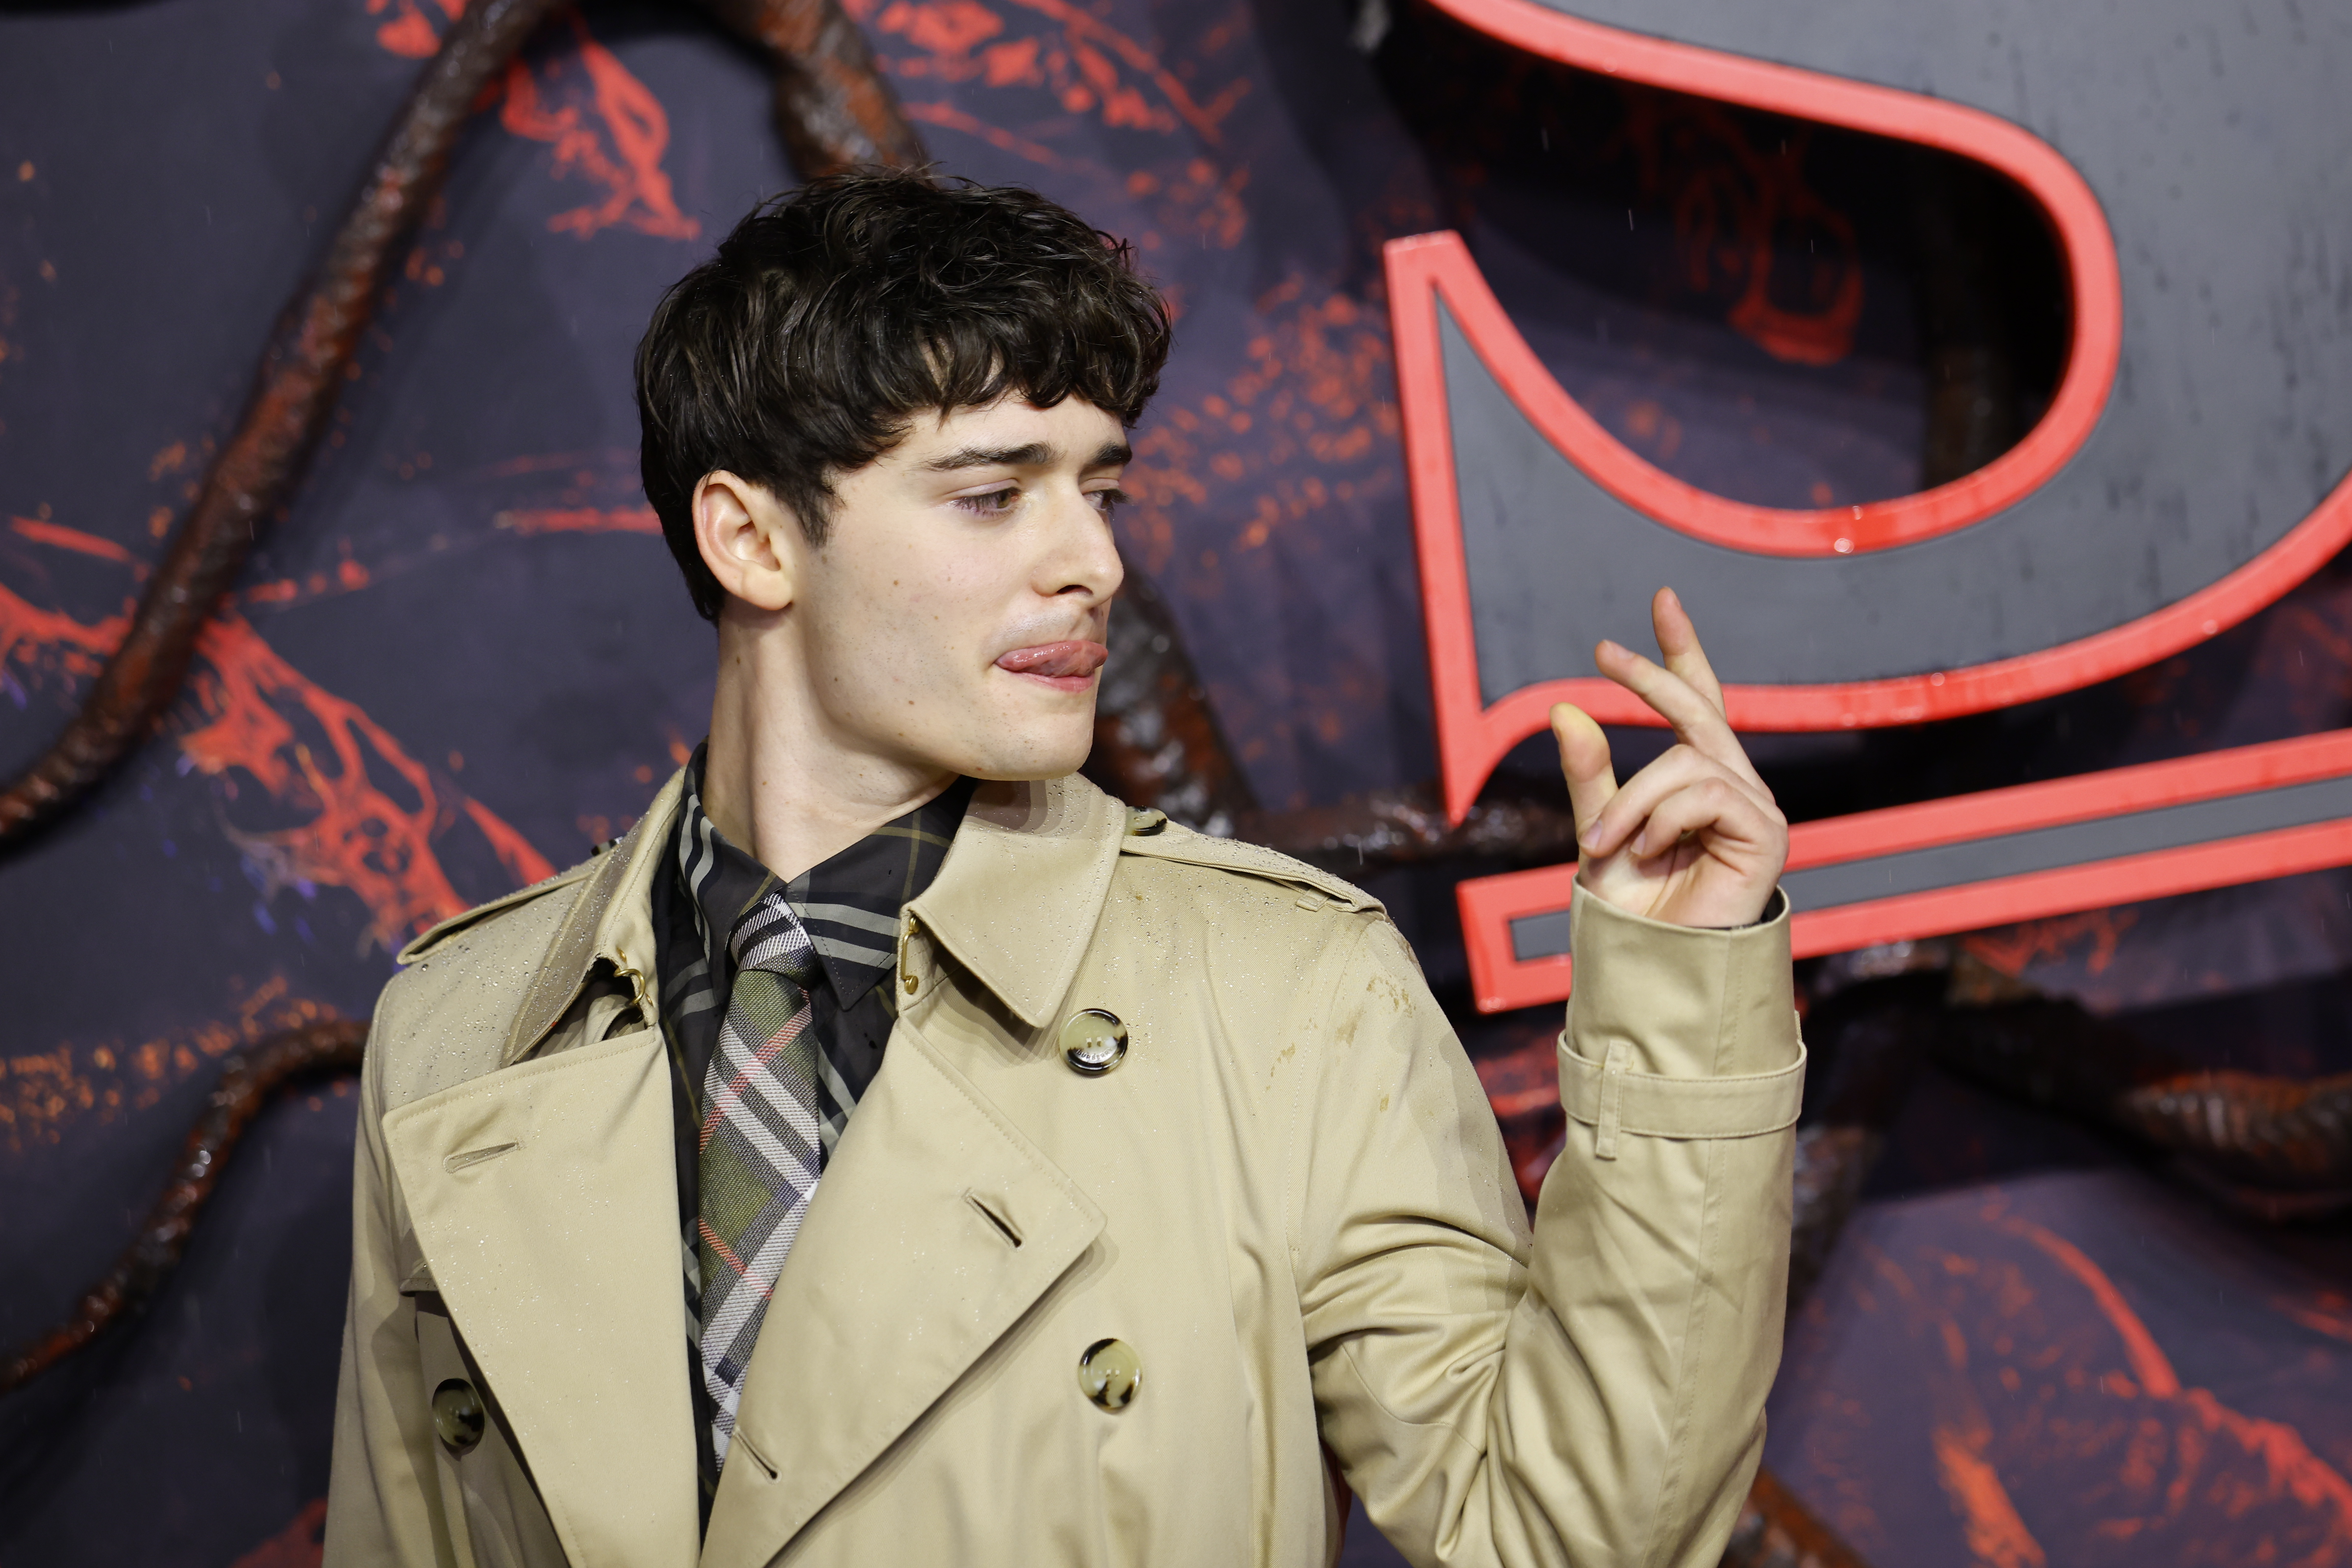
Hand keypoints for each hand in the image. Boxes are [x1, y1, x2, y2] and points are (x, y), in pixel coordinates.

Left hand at [1552, 588, 1786, 927]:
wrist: (1654, 965)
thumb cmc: (1634, 910)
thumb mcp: (1598, 831)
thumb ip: (1590, 775)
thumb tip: (1565, 709)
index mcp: (1701, 782)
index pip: (1699, 702)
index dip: (1681, 653)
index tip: (1662, 599)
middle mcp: (1735, 786)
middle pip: (1699, 710)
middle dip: (1654, 674)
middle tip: (1605, 652)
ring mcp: (1756, 808)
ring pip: (1684, 759)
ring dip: (1631, 801)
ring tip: (1609, 845)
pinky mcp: (1766, 833)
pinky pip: (1704, 792)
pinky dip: (1662, 820)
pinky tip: (1651, 852)